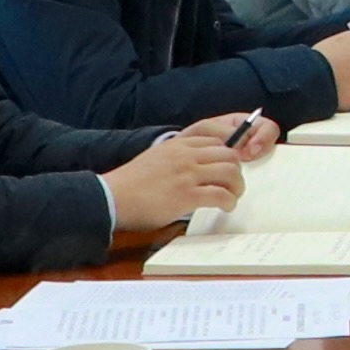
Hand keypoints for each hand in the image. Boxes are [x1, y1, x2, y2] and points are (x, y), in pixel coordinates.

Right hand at [103, 117, 259, 239]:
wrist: (113, 197)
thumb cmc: (131, 183)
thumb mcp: (156, 158)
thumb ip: (177, 159)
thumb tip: (196, 170)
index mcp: (178, 144)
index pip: (216, 141)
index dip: (228, 156)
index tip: (228, 168)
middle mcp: (186, 155)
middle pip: (229, 155)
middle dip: (237, 171)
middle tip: (233, 185)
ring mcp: (187, 174)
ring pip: (230, 173)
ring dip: (236, 187)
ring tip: (232, 196)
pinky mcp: (187, 195)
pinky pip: (221, 195)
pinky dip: (229, 202)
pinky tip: (225, 207)